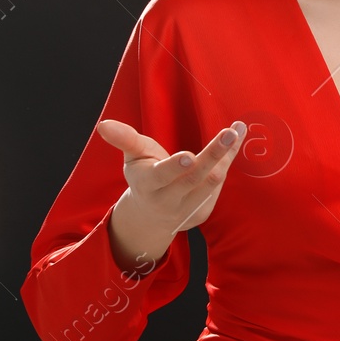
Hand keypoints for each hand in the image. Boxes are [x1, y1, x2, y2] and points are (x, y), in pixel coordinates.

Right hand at [96, 118, 247, 237]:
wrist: (151, 216)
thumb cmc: (144, 177)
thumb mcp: (133, 157)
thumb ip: (124, 139)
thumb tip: (103, 124)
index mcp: (148, 184)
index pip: (161, 177)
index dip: (175, 167)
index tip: (189, 155)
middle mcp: (168, 200)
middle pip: (194, 178)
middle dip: (212, 155)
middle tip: (229, 133)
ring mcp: (188, 209)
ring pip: (211, 183)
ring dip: (225, 157)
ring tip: (235, 131)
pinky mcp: (203, 212)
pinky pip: (219, 185)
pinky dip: (228, 161)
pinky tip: (236, 139)